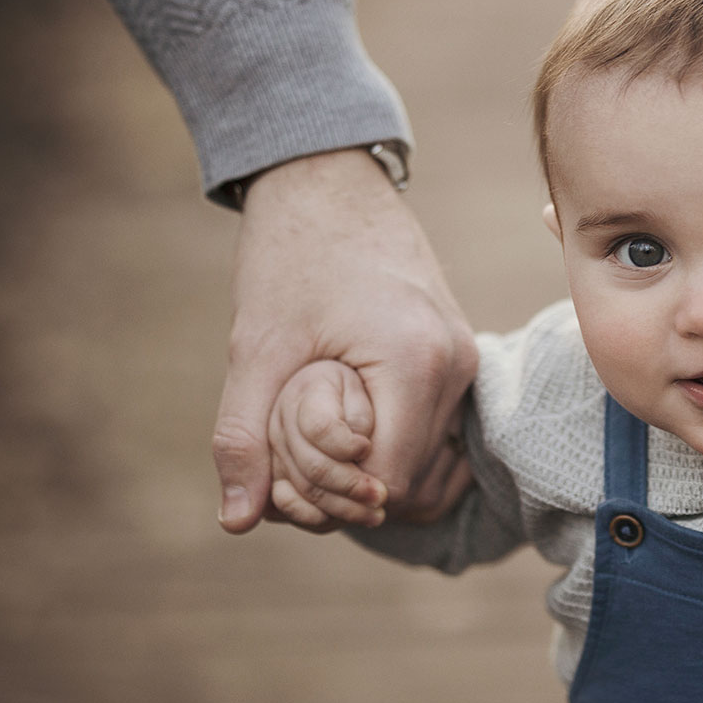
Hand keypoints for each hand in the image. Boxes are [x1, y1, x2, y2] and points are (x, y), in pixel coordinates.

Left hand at [213, 148, 476, 533]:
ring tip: (308, 439)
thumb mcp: (256, 348)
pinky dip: (386, 442)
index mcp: (416, 363)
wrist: (328, 181)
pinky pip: (430, 431)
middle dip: (346, 489)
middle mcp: (458, 366)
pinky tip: (339, 420)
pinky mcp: (458, 355)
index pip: (388, 484)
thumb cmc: (290, 256)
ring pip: (424, 462)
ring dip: (368, 469)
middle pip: (412, 482)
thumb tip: (236, 520)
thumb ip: (244, 436)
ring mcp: (466, 360)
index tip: (283, 479)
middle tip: (286, 466)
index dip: (330, 498)